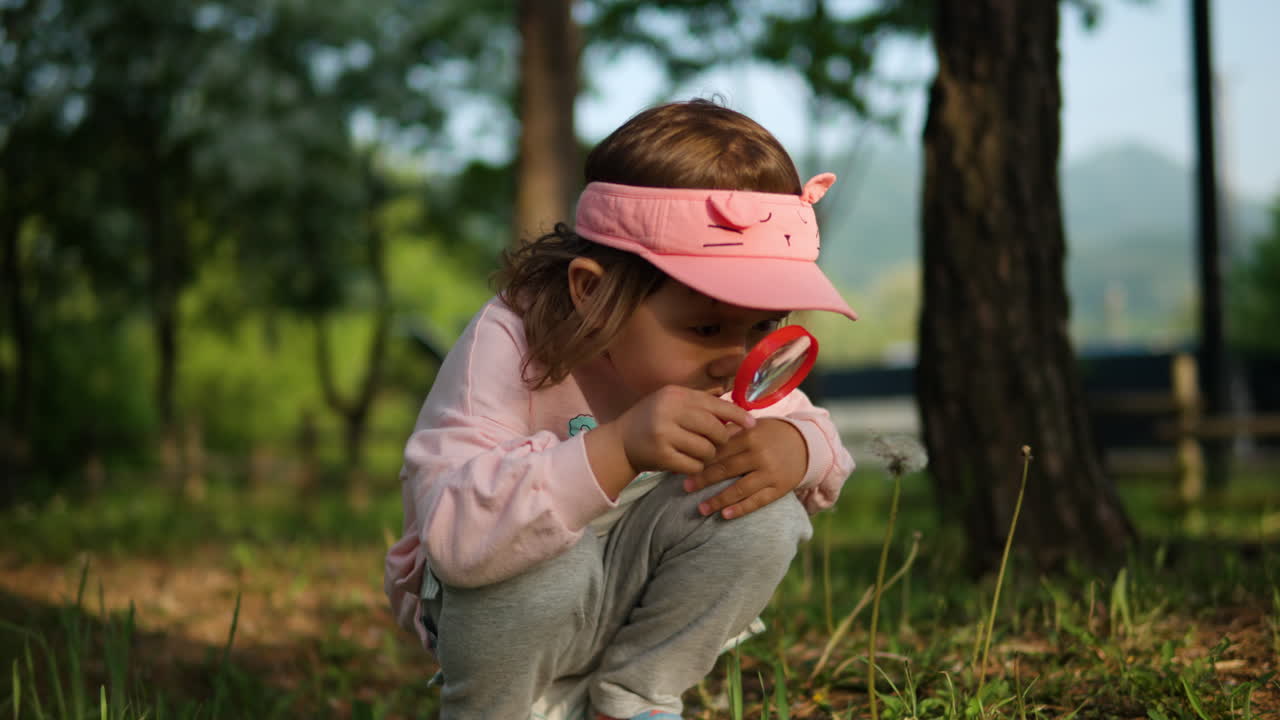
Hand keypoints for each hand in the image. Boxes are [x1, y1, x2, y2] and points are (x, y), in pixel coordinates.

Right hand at [613, 385, 755, 474]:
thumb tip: (737, 411)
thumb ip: (700, 404)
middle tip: (717, 444)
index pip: (715, 405)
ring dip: (708, 455)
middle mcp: (669, 411)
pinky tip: (688, 463)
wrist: (620, 443)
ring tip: (698, 453)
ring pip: (707, 449)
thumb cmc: (652, 420)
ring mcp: (664, 434)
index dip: (737, 415)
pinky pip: (694, 465)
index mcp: (676, 394)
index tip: (751, 424)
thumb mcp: (671, 402)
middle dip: (721, 440)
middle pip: (714, 429)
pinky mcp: (661, 456)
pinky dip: (697, 467)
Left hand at [683, 418, 807, 519]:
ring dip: (717, 500)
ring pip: (739, 489)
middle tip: (685, 488)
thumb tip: (700, 438)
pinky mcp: (779, 488)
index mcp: (750, 435)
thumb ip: (730, 432)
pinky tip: (724, 515)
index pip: (720, 449)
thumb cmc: (771, 434)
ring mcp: (770, 473)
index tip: (685, 465)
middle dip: (703, 479)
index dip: (701, 459)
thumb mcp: (753, 426)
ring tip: (700, 508)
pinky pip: (757, 501)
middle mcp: (759, 454)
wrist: (806, 444)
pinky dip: (740, 508)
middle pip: (725, 469)